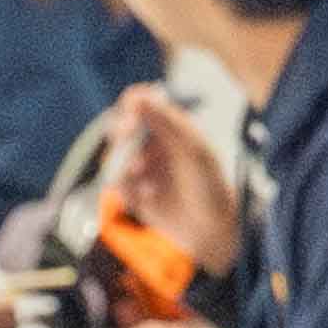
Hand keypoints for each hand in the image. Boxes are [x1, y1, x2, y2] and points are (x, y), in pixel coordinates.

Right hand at [101, 85, 241, 274]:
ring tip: (142, 176)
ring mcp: (142, 170)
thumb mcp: (194, 149)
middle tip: (125, 134)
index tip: (132, 113)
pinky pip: (116, 185)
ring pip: (115, 157)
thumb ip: (167, 121)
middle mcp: (153, 145)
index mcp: (171, 128)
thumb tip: (138, 95)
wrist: (212, 233)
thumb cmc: (211, 186)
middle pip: (122, 127)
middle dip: (121, 132)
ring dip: (125, 164)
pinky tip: (148, 197)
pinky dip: (128, 188)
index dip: (132, 105)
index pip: (142, 104)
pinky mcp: (133, 194)